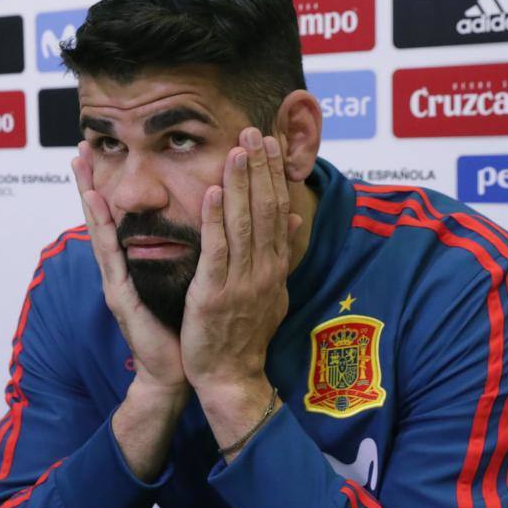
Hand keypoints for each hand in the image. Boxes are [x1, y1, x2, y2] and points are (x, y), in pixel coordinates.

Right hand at [72, 143, 187, 395]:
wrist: (176, 372)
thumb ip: (185, 258)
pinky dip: (103, 230)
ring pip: (101, 232)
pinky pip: (112, 258)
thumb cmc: (182, 330)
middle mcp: (122, 272)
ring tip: (79, 165)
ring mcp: (117, 284)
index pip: (123, 221)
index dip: (112, 190)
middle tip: (80, 148)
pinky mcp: (121, 298)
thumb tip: (204, 228)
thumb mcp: (184, 285)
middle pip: (104, 220)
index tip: (106, 157)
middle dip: (90, 184)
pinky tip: (96, 205)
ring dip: (89, 197)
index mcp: (137, 267)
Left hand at [180, 128, 300, 398]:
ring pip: (245, 224)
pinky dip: (217, 220)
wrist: (232, 375)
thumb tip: (292, 219)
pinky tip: (215, 191)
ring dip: (241, 184)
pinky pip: (218, 251)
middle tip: (255, 131)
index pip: (278, 211)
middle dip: (260, 169)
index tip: (270, 144)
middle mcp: (263, 270)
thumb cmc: (245, 334)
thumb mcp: (272, 293)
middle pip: (266, 210)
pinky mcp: (215, 294)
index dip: (274, 175)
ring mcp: (241, 282)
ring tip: (238, 149)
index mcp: (275, 268)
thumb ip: (278, 255)